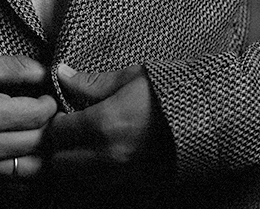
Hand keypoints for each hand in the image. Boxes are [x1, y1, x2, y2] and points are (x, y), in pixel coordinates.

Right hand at [0, 53, 57, 182]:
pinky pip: (14, 187)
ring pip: (32, 171)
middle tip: (49, 115)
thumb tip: (47, 72)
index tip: (47, 97)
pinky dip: (27, 173)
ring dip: (43, 153)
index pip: (38, 115)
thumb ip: (16, 68)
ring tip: (40, 135)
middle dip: (50, 127)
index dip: (50, 103)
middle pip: (38, 143)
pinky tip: (25, 155)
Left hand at [46, 63, 174, 183]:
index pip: (57, 132)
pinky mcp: (132, 183)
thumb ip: (91, 81)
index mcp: (103, 124)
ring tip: (81, 141)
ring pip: (77, 178)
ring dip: (72, 162)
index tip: (60, 109)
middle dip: (57, 146)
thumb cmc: (167, 91)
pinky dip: (91, 172)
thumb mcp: (129, 76)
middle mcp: (107, 155)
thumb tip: (62, 75)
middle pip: (59, 163)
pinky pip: (98, 184)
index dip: (53, 120)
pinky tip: (99, 152)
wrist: (205, 117)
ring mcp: (120, 174)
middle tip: (67, 127)